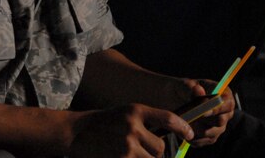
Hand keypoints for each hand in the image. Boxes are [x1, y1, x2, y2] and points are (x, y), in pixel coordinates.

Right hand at [69, 104, 192, 157]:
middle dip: (154, 152)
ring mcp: (127, 144)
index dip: (183, 128)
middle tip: (139, 150)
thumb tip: (166, 138)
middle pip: (160, 147)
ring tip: (128, 153)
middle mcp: (133, 126)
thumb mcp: (123, 114)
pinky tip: (122, 156)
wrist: (74, 132)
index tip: (190, 135)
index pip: (168, 118)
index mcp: (135, 110)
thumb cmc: (101, 124)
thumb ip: (143, 123)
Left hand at [186, 82, 233, 146]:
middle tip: (190, 115)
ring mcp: (218, 127)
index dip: (218, 108)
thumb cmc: (182, 89)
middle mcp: (224, 113)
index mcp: (224, 95)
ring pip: (211, 133)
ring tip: (182, 120)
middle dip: (204, 119)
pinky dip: (190, 136)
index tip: (204, 108)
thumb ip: (191, 87)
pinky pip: (201, 141)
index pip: (228, 104)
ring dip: (195, 128)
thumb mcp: (184, 85)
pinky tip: (181, 128)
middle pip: (221, 121)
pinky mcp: (209, 137)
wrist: (172, 99)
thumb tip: (198, 90)